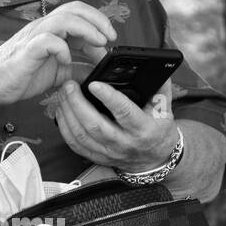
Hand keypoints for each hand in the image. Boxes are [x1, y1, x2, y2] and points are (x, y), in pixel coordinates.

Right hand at [0, 1, 115, 111]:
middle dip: (98, 20)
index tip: (110, 43)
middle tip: (111, 38)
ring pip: (64, 19)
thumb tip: (98, 72)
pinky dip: (62, 48)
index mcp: (51, 31)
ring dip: (86, 30)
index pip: (79, 15)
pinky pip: (48, 40)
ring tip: (98, 44)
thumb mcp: (57, 74)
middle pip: (74, 9)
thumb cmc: (20, 75)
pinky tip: (67, 61)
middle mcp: (44, 28)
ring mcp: (34, 37)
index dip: (98, 25)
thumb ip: (77, 69)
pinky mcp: (27, 50)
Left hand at [54, 77, 179, 170]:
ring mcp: (109, 152)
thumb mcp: (165, 109)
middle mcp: (124, 143)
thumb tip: (156, 65)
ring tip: (63, 94)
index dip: (108, 97)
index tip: (93, 83)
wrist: (154, 159)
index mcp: (143, 129)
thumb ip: (160, 87)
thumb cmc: (158, 130)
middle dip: (78, 104)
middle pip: (95, 125)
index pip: (124, 112)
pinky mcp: (98, 157)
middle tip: (69, 85)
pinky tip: (61, 111)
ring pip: (82, 135)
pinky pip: (76, 145)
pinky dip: (65, 128)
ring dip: (68, 114)